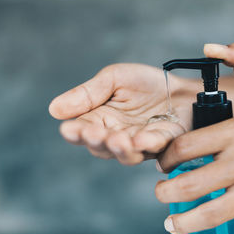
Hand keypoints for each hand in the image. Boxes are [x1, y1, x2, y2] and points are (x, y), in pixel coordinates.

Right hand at [49, 63, 194, 164]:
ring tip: (117, 140)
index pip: (82, 131)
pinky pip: (155, 148)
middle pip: (101, 147)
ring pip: (127, 155)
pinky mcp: (164, 144)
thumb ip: (87, 94)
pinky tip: (141, 139)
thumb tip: (54, 110)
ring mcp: (141, 144)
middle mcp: (118, 136)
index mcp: (101, 121)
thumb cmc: (145, 84)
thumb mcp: (113, 79)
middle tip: (92, 133)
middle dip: (97, 141)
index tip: (70, 130)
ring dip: (120, 148)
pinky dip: (148, 144)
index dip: (75, 133)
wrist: (179, 87)